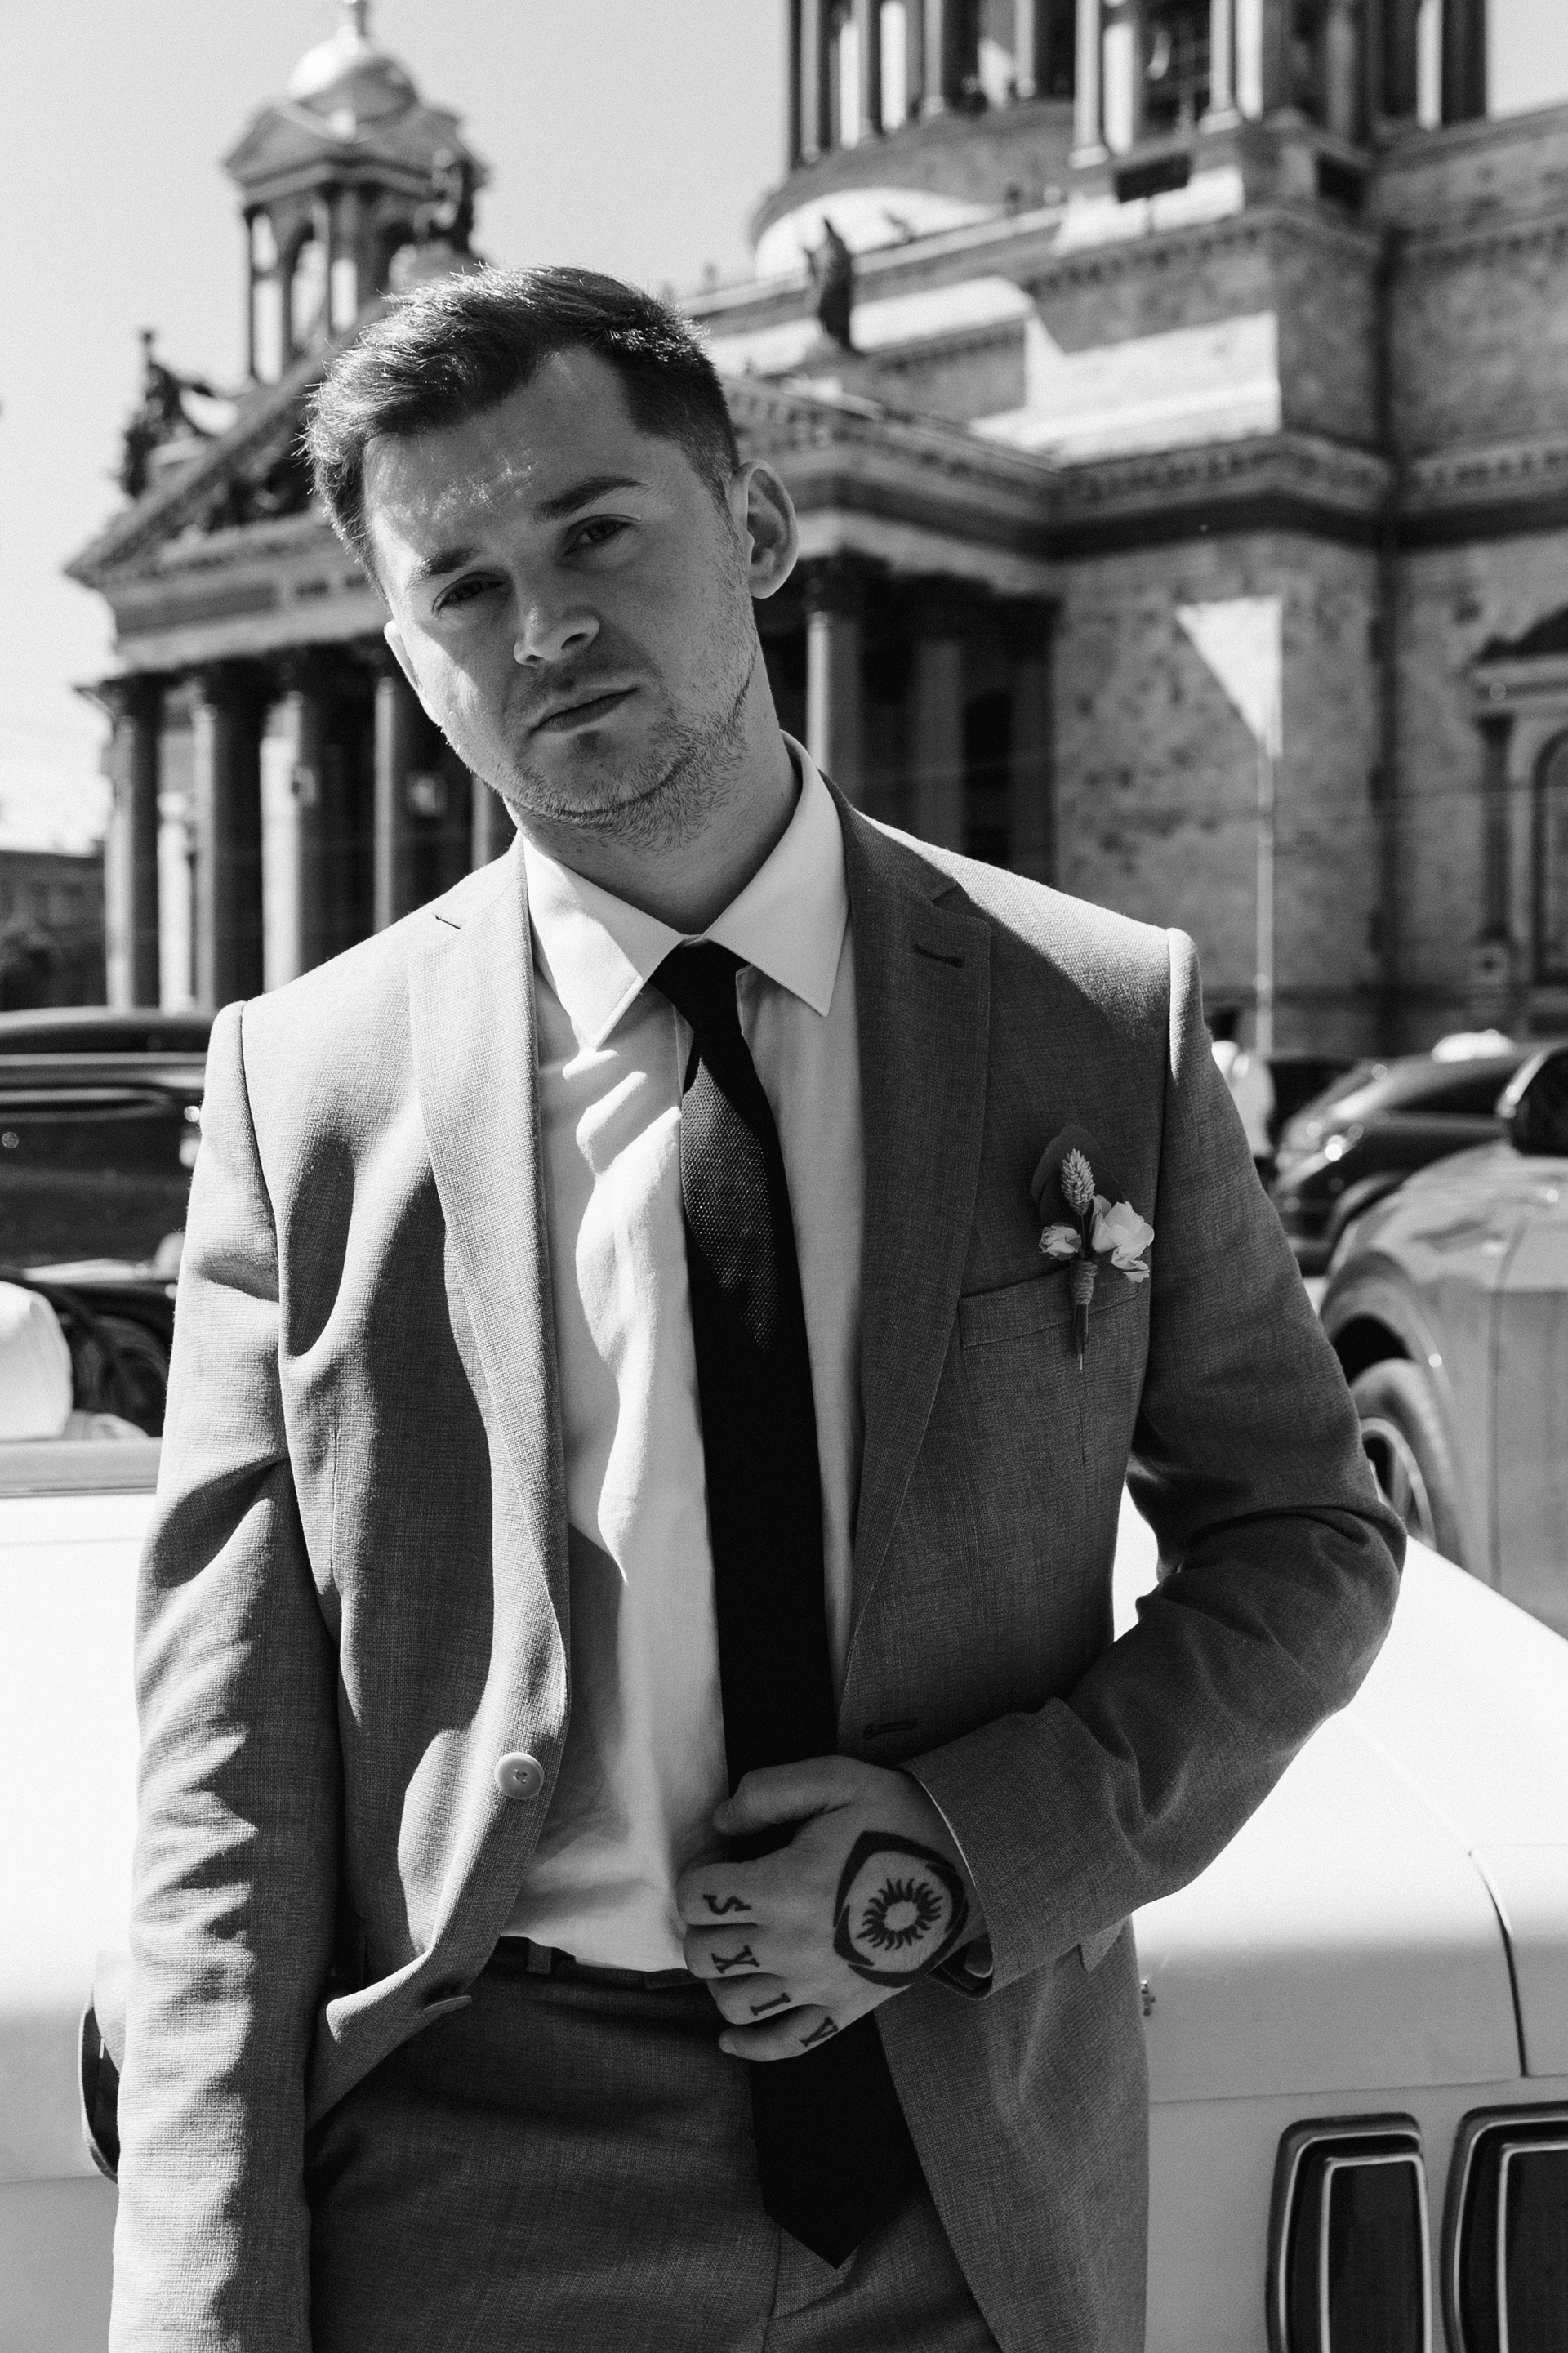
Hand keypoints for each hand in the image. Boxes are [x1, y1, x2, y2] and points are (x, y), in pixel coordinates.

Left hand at [675, 1756, 984, 2061]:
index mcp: (783, 1887)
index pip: (697, 1898)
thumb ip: (767, 1791)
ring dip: (721, 1977)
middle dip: (702, 1925)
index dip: (699, 1874)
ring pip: (732, 2003)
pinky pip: (785, 2045)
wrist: (969, 1863)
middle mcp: (792, 1946)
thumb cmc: (899, 1816)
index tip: (721, 1861)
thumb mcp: (835, 1777)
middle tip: (726, 1903)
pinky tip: (729, 2034)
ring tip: (737, 1948)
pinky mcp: (845, 2010)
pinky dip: (749, 2045)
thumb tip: (721, 1823)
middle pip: (703, 1955)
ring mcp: (818, 1986)